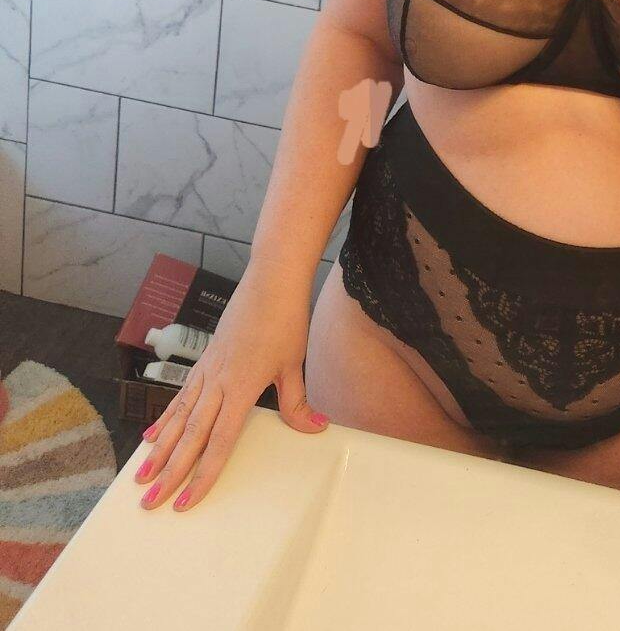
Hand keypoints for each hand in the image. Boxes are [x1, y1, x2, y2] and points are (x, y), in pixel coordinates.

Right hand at [132, 261, 328, 512]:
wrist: (270, 280)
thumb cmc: (285, 319)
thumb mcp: (294, 362)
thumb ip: (298, 402)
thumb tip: (315, 428)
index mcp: (241, 387)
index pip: (218, 442)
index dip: (202, 474)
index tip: (186, 502)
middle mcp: (217, 382)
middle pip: (190, 436)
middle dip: (170, 472)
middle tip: (149, 502)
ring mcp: (208, 370)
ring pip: (179, 417)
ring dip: (160, 449)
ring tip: (141, 476)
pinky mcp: (205, 360)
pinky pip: (181, 396)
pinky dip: (167, 417)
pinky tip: (154, 435)